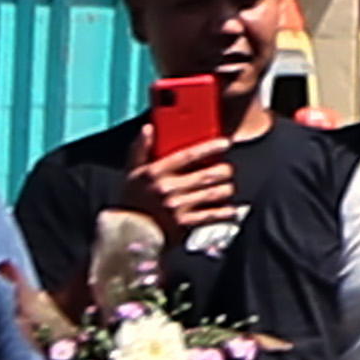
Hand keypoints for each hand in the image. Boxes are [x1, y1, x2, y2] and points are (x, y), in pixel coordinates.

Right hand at [123, 139, 238, 234]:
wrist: (129, 231)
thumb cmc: (132, 199)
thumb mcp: (132, 172)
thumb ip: (140, 149)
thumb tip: (148, 128)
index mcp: (156, 172)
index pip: (188, 155)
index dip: (210, 148)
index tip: (226, 143)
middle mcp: (168, 188)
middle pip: (208, 174)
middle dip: (225, 170)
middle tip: (228, 168)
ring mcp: (178, 206)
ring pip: (215, 193)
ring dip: (227, 188)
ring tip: (229, 186)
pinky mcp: (184, 223)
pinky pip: (212, 215)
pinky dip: (225, 211)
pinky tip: (230, 208)